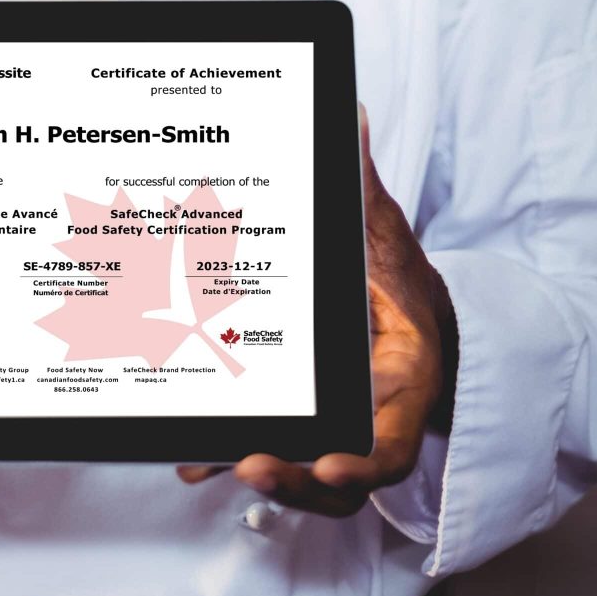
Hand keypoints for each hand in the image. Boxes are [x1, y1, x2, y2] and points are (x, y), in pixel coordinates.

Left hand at [178, 105, 457, 516]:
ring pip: (304, 474)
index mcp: (404, 377)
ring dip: (258, 472)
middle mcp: (372, 415)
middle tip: (251, 463)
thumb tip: (349, 116)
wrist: (409, 314)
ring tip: (205, 459)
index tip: (332, 465)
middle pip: (341, 477)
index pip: (392, 436)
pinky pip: (267, 445)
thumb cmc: (398, 281)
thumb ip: (363, 186)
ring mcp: (337, 426)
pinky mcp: (302, 421)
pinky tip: (187, 453)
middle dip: (296, 479)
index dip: (364, 461)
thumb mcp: (385, 232)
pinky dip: (226, 452)